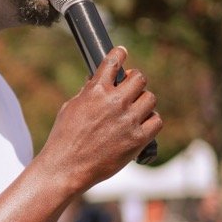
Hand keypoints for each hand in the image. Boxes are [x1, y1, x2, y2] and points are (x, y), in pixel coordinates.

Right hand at [39, 47, 161, 191]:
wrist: (66, 168)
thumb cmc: (64, 139)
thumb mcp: (71, 108)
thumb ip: (87, 93)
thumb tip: (97, 82)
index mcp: (96, 91)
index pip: (114, 61)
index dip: (120, 54)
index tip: (122, 53)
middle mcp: (115, 102)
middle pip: (139, 78)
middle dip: (134, 82)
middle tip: (130, 89)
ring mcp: (128, 120)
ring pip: (150, 98)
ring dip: (143, 102)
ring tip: (134, 111)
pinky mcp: (138, 139)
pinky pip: (156, 121)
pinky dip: (150, 121)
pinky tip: (141, 125)